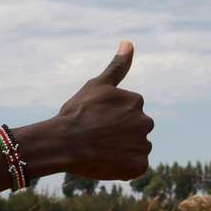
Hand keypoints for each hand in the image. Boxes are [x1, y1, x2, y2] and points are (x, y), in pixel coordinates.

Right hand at [55, 41, 153, 180]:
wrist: (64, 142)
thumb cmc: (77, 112)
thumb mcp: (96, 85)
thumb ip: (117, 66)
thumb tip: (129, 43)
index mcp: (137, 101)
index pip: (128, 112)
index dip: (110, 118)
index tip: (96, 120)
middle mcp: (145, 122)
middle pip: (134, 130)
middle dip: (120, 134)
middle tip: (97, 137)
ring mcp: (143, 145)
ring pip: (135, 148)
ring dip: (122, 151)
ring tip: (100, 150)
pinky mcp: (139, 166)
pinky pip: (135, 167)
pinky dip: (124, 167)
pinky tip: (106, 162)